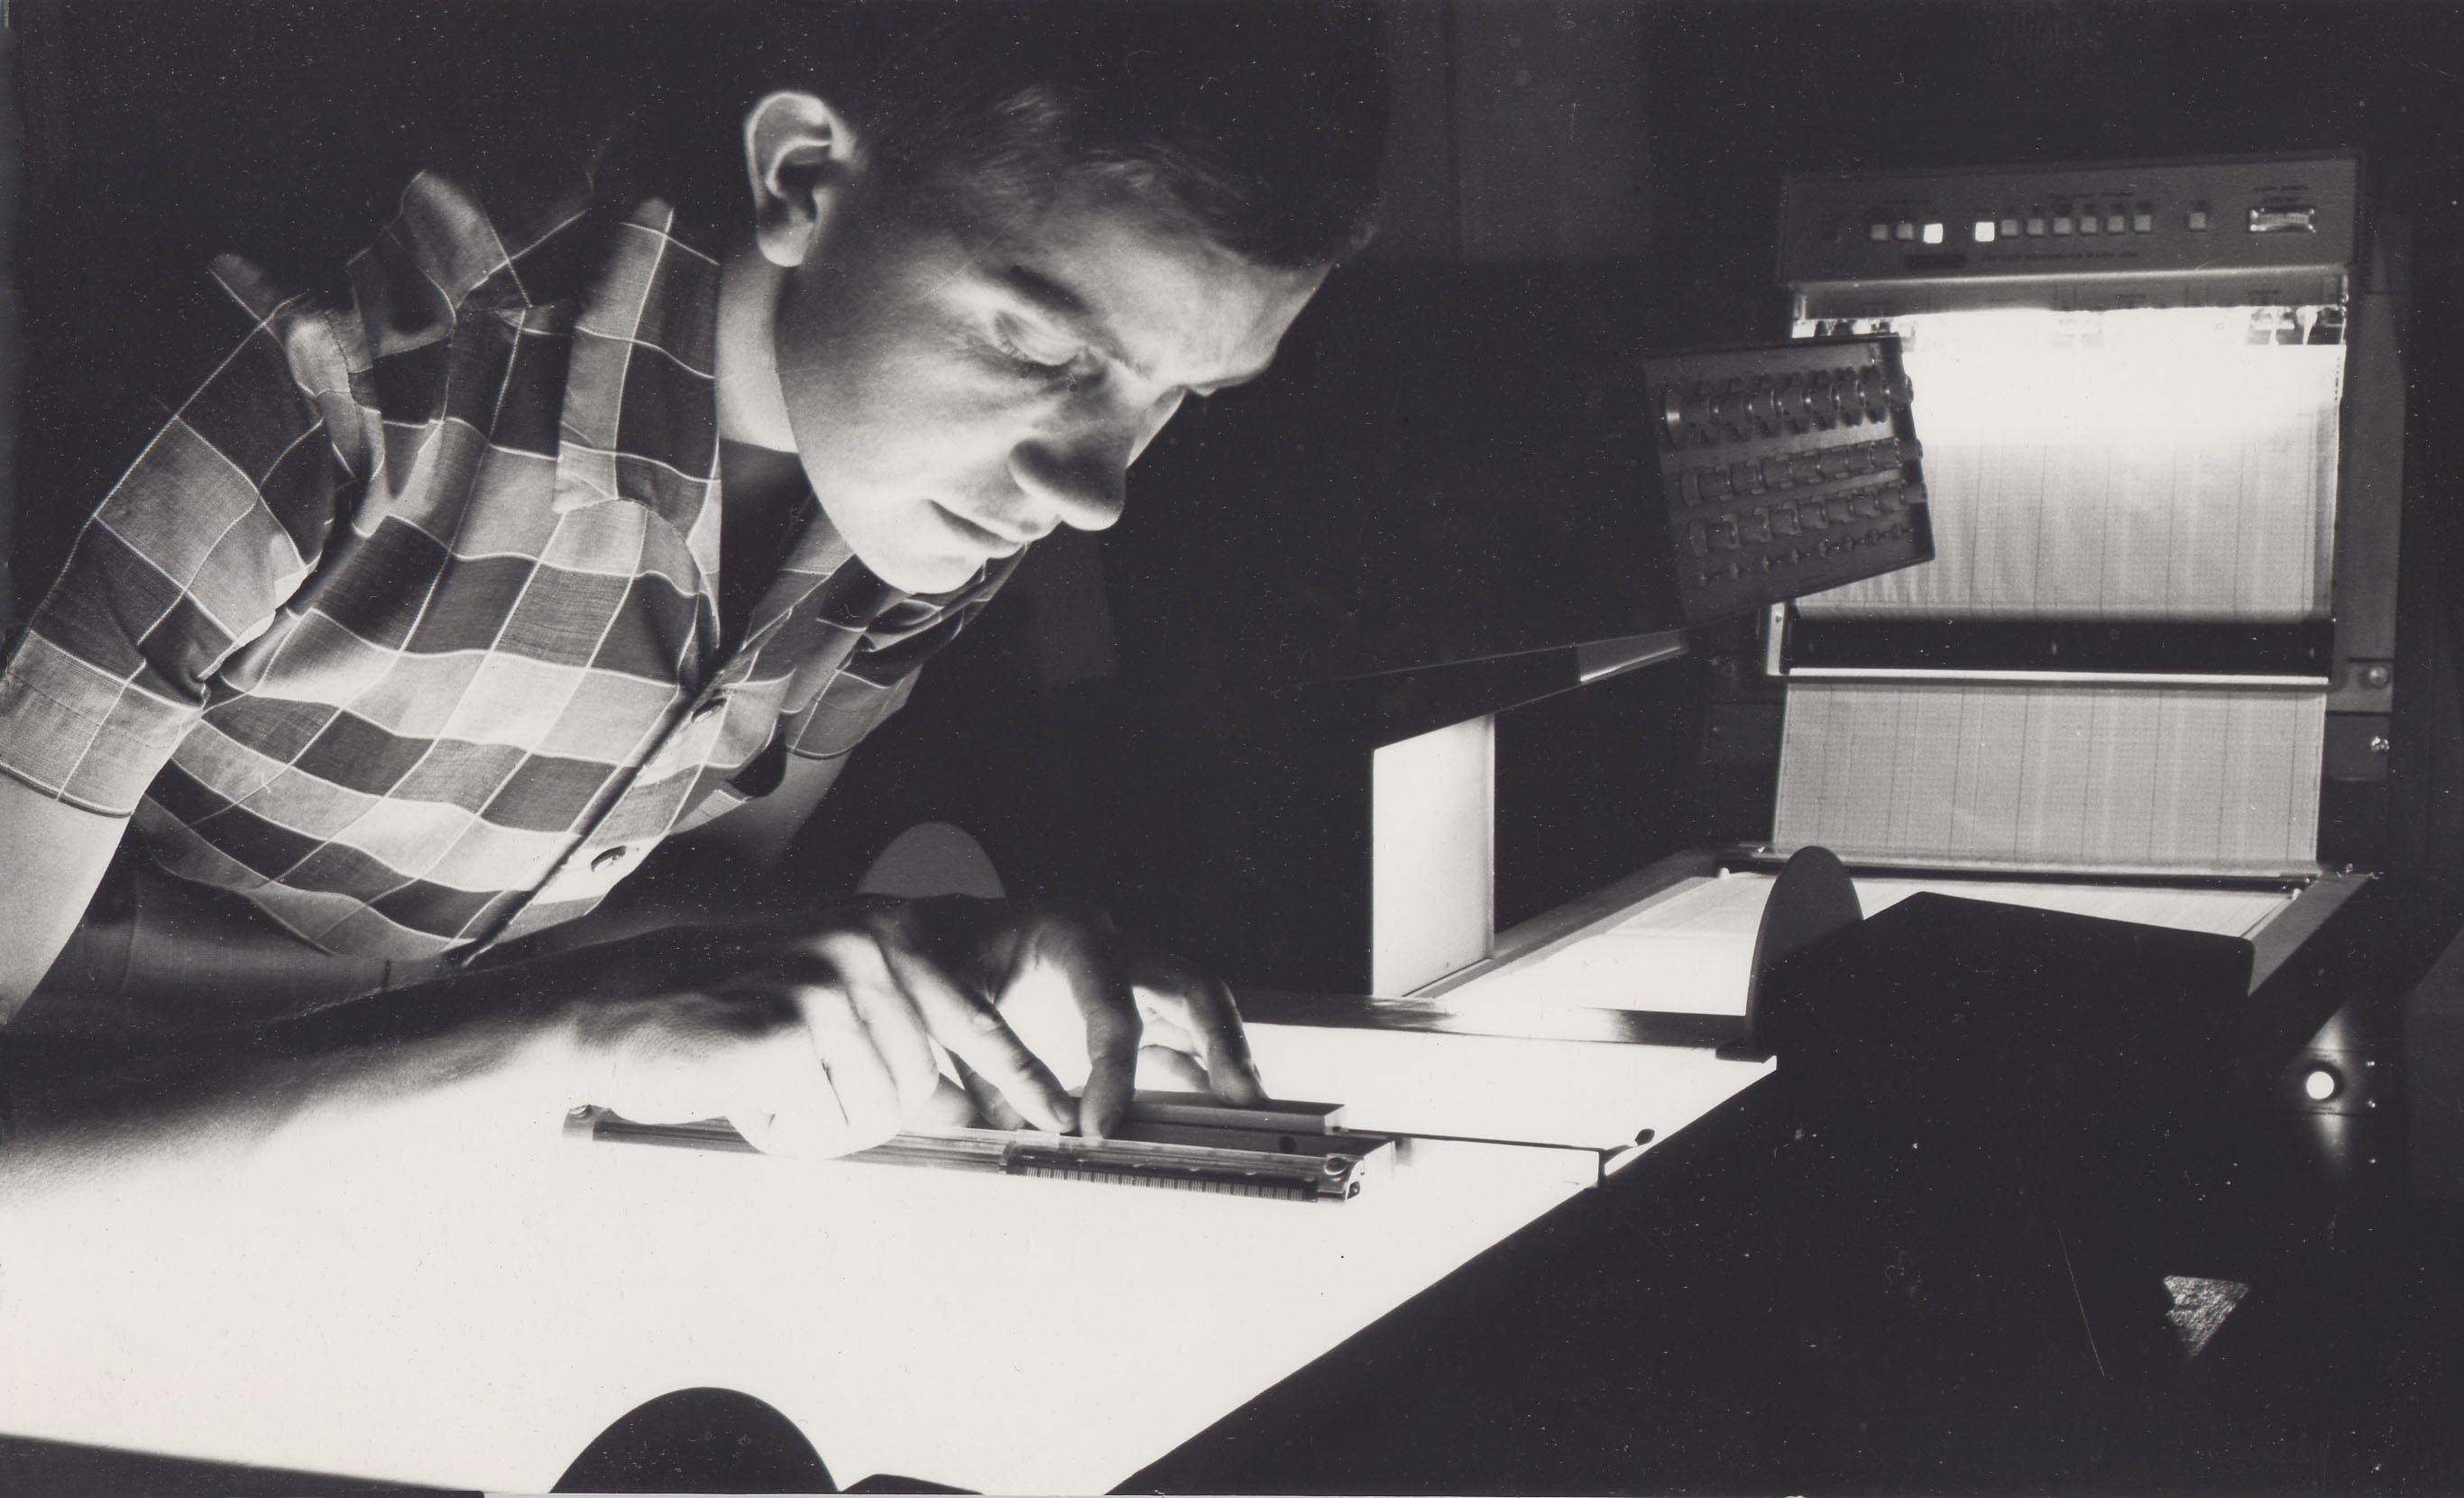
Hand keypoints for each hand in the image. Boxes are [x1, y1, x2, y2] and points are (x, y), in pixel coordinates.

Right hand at [563, 899, 1261, 1156]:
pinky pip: (821, 1121)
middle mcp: (865, 950)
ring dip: (822, 1121)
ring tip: (766, 1087)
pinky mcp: (786, 1032)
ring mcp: (826, 986)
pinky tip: (744, 1093)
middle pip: (920, 1085)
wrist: (617, 1014)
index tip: (1069, 1123)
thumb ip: (902, 1048)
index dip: (1023, 1080)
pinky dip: (785, 1126)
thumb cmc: (724, 1022)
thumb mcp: (825, 1018)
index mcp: (885, 937)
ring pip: (877, 1110)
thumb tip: (970, 1114)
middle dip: (861, 1111)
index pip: (976, 1022)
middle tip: (792, 1094)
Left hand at [900, 896, 1266, 1137]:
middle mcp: (1113, 946)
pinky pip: (1178, 1038)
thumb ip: (992, 1068)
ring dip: (1225, 1058)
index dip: (1113, 1070)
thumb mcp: (952, 1004)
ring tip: (1246, 1111)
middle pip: (1189, 985)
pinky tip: (1207, 1112)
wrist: (947, 933)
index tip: (1099, 1127)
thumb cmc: (949, 957)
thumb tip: (1033, 1133)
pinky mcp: (1131, 1004)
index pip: (1110, 1003)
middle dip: (1222, 1041)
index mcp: (1069, 934)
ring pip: (1198, 1010)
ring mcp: (1129, 973)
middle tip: (1241, 1099)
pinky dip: (1197, 1073)